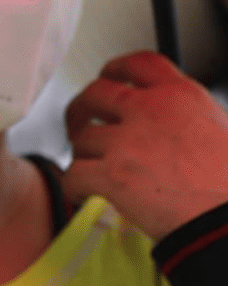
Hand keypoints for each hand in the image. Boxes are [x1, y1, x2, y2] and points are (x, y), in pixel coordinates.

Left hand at [63, 51, 227, 240]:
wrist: (227, 222)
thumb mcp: (219, 130)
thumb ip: (185, 118)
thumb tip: (167, 126)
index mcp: (181, 96)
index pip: (138, 63)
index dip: (115, 69)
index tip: (108, 78)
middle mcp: (149, 111)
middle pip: (95, 93)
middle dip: (81, 109)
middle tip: (79, 124)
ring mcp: (126, 142)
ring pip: (81, 138)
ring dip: (82, 154)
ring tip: (93, 169)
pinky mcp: (111, 175)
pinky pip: (73, 175)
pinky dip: (75, 188)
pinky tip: (84, 195)